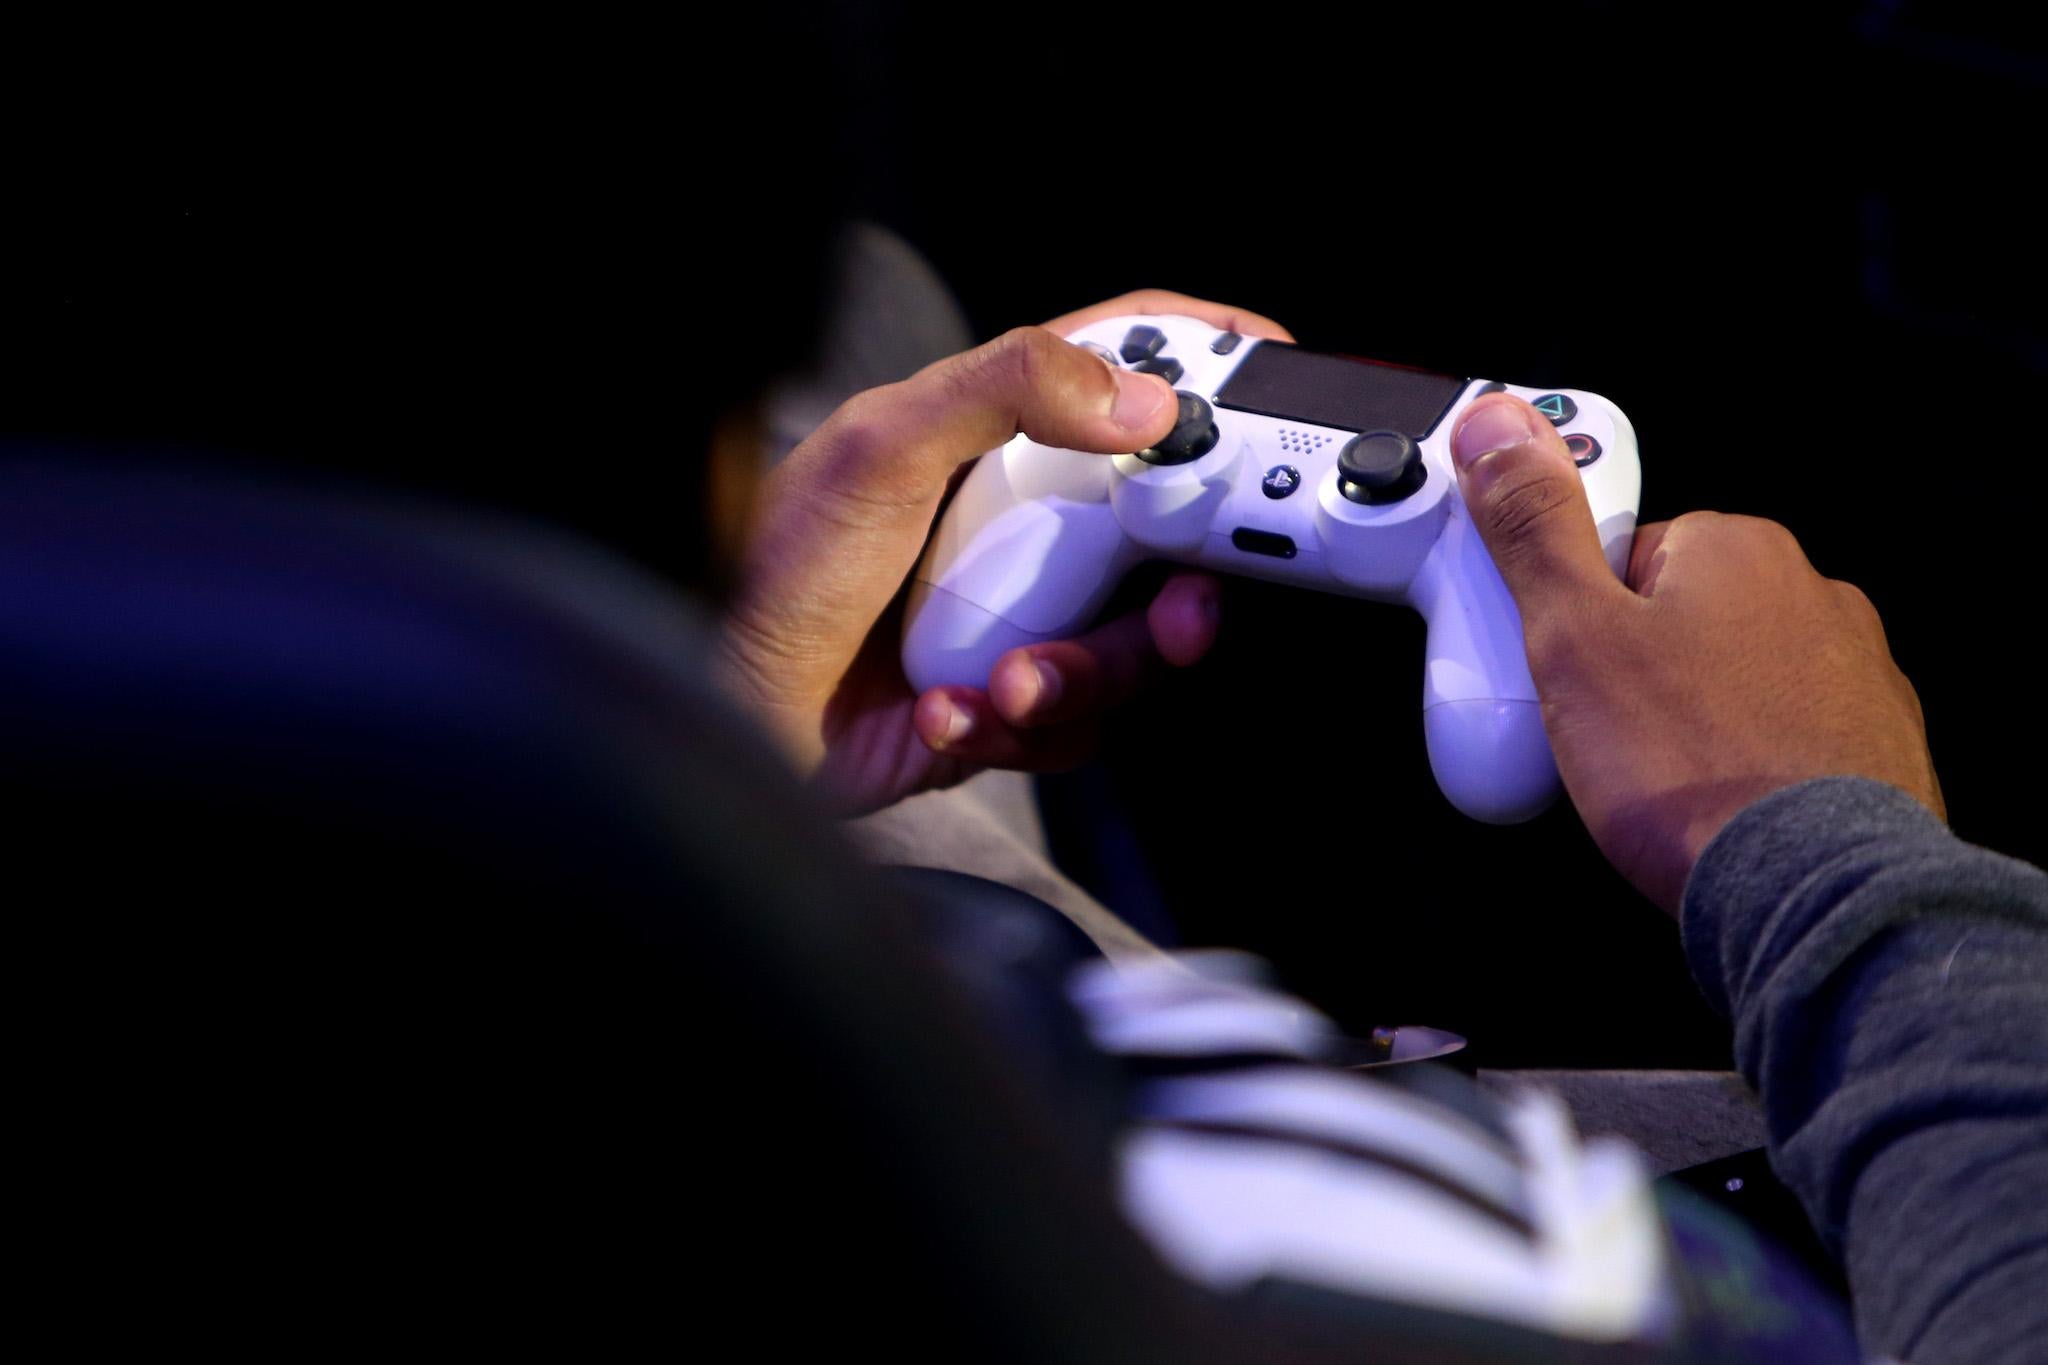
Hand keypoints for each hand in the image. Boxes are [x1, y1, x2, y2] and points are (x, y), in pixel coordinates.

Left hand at [720, 290, 1293, 813]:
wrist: (724, 711)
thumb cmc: (772, 565)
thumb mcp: (882, 446)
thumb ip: (1006, 386)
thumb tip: (1142, 396)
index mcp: (990, 436)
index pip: (1118, 372)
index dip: (1198, 365)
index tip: (1268, 377)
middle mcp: (1014, 523)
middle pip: (1162, 533)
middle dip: (1185, 582)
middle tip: (1184, 609)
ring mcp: (1014, 615)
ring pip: (1131, 646)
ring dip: (1083, 674)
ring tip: (1007, 682)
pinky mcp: (1003, 703)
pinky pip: (1073, 723)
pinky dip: (1018, 725)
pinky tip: (949, 712)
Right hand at [1447, 394, 1944, 913]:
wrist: (1812, 891)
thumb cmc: (1699, 770)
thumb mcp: (1573, 635)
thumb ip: (1533, 526)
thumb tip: (1500, 429)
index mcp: (1735, 547)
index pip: (1621, 546)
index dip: (1571, 611)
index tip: (1558, 659)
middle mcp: (1808, 593)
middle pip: (1675, 610)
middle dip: (1630, 665)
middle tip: (1599, 732)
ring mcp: (1851, 670)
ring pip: (1729, 674)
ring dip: (1688, 715)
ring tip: (1654, 779)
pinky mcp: (1871, 745)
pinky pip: (1779, 733)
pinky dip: (1742, 760)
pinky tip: (1710, 804)